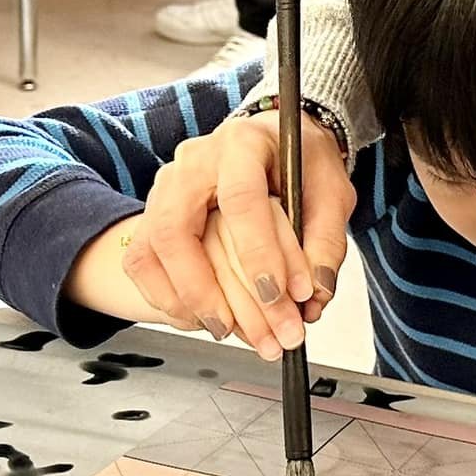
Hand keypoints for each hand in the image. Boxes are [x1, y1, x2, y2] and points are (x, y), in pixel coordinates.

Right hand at [125, 110, 355, 360]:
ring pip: (153, 250)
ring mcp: (167, 188)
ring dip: (187, 301)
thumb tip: (314, 296)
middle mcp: (195, 162)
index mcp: (242, 145)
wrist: (275, 145)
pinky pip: (143, 263)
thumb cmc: (300, 164)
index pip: (241, 200)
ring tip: (226, 331)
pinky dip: (168, 299)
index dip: (258, 254)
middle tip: (244, 329)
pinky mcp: (154, 215)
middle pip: (177, 229)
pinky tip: (202, 318)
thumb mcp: (332, 193)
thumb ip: (325, 243)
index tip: (278, 295)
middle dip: (206, 290)